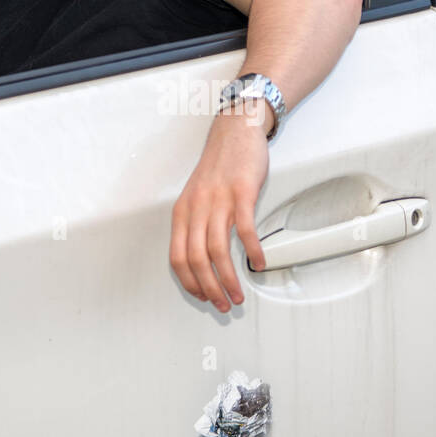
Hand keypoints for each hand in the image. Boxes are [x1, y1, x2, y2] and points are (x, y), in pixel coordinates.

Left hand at [170, 107, 270, 311]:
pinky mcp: (241, 192)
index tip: (203, 297)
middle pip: (196, 259)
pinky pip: (244, 229)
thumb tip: (202, 260)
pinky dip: (251, 251)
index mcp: (182, 212)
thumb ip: (196, 224)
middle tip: (224, 304)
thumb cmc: (218, 166)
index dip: (189, 283)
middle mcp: (196, 208)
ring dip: (228, 279)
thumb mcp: (197, 197)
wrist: (234, 131)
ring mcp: (219, 200)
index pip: (177, 257)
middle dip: (210, 289)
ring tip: (238, 294)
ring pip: (217, 250)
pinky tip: (258, 262)